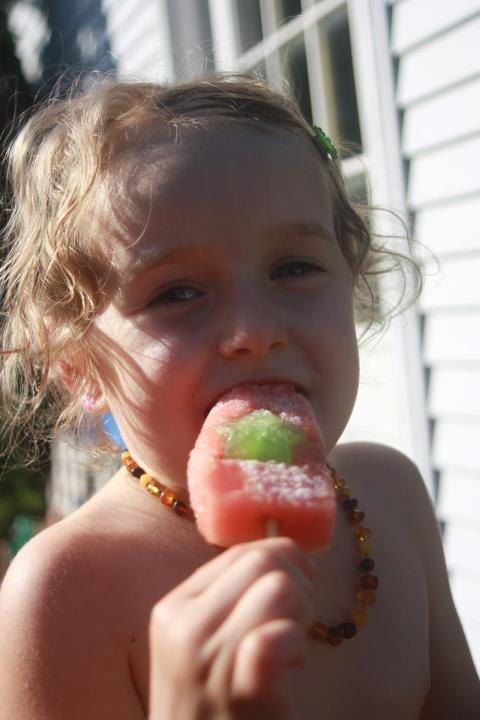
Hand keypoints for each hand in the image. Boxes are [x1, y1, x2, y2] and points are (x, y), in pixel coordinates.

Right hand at [148, 537, 315, 719]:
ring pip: (278, 587)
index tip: (302, 584)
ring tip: (294, 645)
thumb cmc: (210, 711)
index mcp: (173, 609)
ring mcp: (208, 660)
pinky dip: (296, 640)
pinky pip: (276, 635)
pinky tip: (294, 661)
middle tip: (301, 619)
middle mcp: (184, 627)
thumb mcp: (201, 647)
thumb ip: (228, 600)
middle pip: (262, 561)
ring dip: (302, 611)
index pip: (240, 552)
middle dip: (297, 580)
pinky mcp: (241, 692)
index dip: (281, 558)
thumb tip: (285, 551)